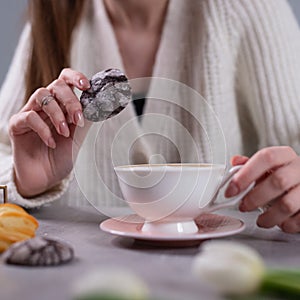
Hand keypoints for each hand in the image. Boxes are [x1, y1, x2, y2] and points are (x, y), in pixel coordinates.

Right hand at [9, 68, 90, 197]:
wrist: (46, 178)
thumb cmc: (61, 156)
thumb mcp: (79, 137)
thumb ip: (86, 119)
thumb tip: (98, 103)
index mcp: (62, 105)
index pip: (66, 80)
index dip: (76, 77)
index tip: (87, 86)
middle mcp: (46, 106)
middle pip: (56, 86)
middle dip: (70, 101)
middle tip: (78, 119)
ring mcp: (31, 113)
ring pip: (41, 95)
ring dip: (57, 113)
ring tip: (64, 133)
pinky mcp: (18, 125)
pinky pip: (29, 117)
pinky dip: (44, 129)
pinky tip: (51, 142)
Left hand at [225, 146, 299, 232]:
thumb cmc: (285, 175)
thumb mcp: (268, 166)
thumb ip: (250, 165)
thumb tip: (235, 162)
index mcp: (285, 156)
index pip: (266, 158)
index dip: (246, 174)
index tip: (232, 190)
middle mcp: (299, 169)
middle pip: (278, 181)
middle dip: (255, 198)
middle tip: (243, 206)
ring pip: (288, 204)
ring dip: (269, 216)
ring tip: (261, 220)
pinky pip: (298, 219)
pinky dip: (285, 224)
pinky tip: (279, 222)